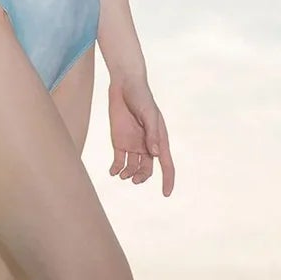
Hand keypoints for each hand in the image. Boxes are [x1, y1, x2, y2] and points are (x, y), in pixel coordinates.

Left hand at [106, 77, 176, 195]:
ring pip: (133, 167)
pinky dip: (116, 169)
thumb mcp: (148, 114)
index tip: (166, 194)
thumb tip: (155, 154)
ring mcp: (133, 144)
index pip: (166, 164)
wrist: (124, 85)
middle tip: (132, 179)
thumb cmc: (141, 97)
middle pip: (147, 169)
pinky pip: (119, 161)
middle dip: (142, 177)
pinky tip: (113, 172)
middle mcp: (147, 145)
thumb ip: (152, 134)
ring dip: (128, 174)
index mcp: (159, 139)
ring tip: (121, 175)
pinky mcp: (119, 142)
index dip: (167, 180)